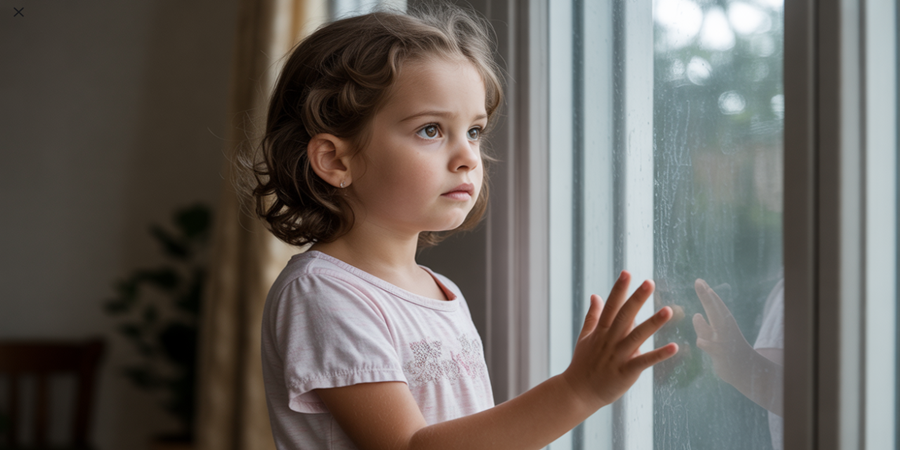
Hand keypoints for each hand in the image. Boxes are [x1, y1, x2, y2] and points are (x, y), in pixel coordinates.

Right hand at [562, 271, 677, 410]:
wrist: (577, 392)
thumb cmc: (582, 364)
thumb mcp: (585, 337)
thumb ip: (592, 316)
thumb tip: (595, 295)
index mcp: (600, 331)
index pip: (610, 306)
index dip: (619, 289)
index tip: (627, 273)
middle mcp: (609, 341)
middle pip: (624, 316)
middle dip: (637, 299)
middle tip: (650, 283)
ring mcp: (617, 356)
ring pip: (637, 336)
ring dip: (653, 323)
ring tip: (668, 310)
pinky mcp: (625, 372)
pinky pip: (644, 361)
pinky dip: (659, 354)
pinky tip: (674, 347)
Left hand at [692, 278, 753, 385]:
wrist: (744, 368)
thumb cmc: (728, 347)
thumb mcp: (721, 333)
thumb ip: (709, 322)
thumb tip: (697, 311)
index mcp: (727, 320)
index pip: (716, 303)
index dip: (707, 292)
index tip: (699, 280)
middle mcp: (726, 327)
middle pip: (713, 308)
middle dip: (705, 295)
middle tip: (698, 281)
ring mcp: (722, 339)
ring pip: (702, 326)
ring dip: (700, 325)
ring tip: (706, 329)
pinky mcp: (719, 351)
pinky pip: (702, 342)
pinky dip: (702, 342)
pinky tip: (708, 346)